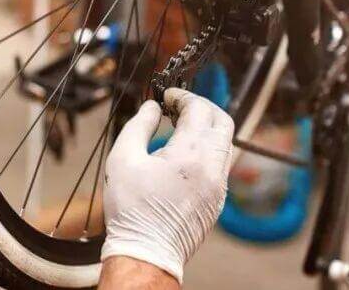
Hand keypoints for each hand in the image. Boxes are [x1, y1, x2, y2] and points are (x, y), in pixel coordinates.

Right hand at [100, 88, 233, 284]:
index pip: (199, 108)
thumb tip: (152, 108)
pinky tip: (184, 153)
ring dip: (207, 127)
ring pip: (225, 142)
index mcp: (190, 155)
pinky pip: (222, 163)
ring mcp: (219, 186)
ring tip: (180, 127)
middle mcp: (213, 168)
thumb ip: (139, 125)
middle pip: (222, 120)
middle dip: (201, 106)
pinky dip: (208, 148)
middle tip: (178, 106)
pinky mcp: (218, 199)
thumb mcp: (123, 158)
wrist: (148, 252)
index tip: (167, 96)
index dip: (183, 96)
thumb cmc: (132, 209)